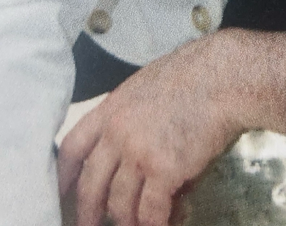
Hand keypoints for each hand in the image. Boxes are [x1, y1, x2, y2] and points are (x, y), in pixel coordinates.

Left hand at [57, 34, 239, 225]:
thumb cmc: (198, 75)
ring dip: (129, 222)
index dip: (64, 175)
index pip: (74, 147)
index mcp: (113, 108)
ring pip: (120, 205)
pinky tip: (164, 225)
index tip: (61, 192)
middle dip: (87, 213)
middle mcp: (119, 133)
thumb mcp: (150, 85)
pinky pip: (151, 213)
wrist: (224, 76)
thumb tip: (136, 153)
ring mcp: (139, 153)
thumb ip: (134, 116)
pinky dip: (156, 225)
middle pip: (91, 185)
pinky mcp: (163, 171)